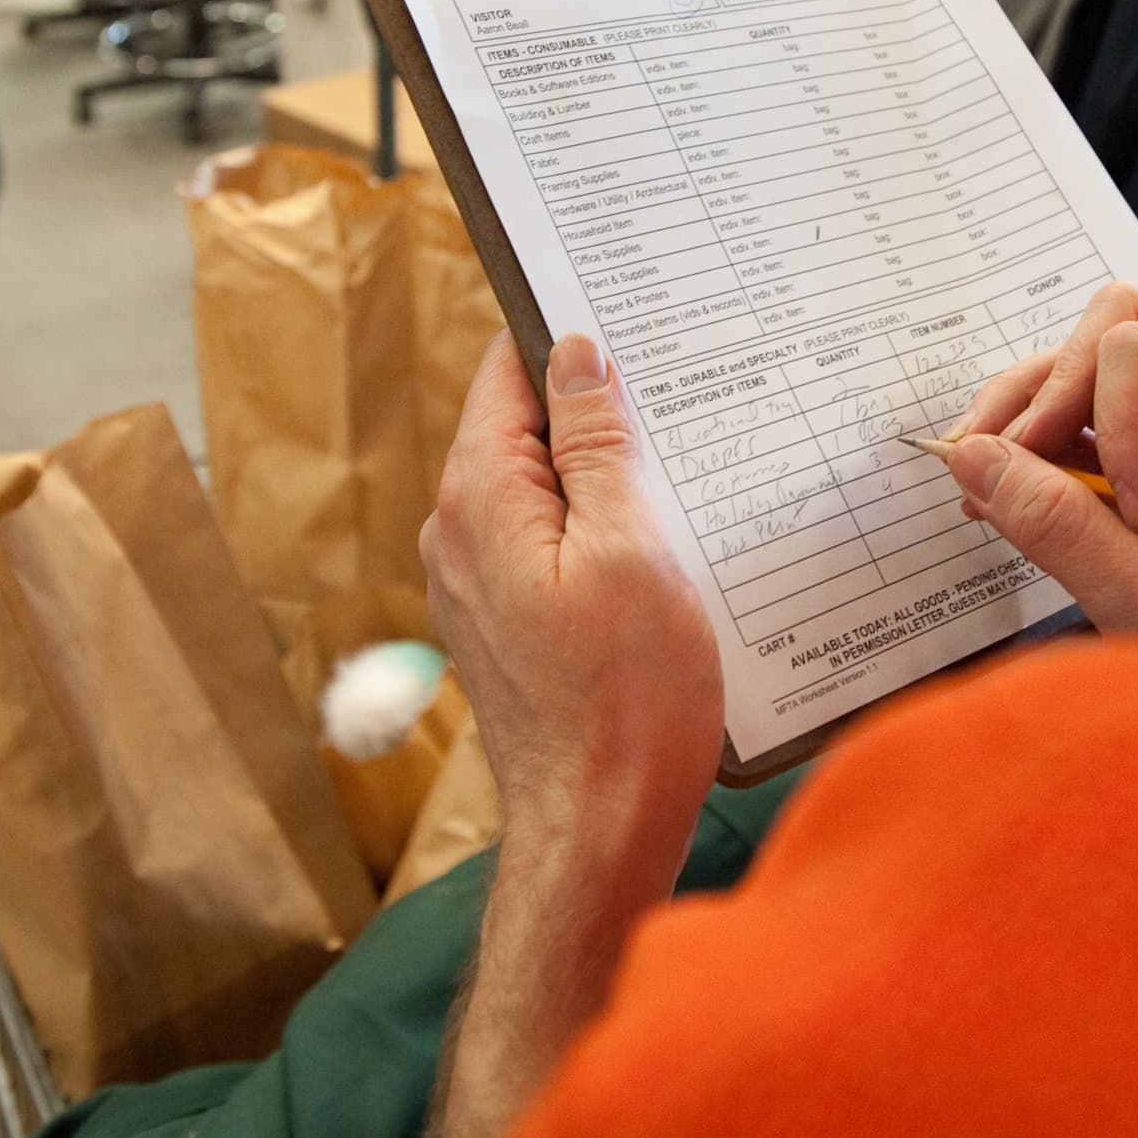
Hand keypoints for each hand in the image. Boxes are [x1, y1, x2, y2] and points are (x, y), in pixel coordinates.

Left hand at [420, 330, 722, 1137]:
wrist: (597, 826)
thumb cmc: (627, 700)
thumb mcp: (633, 548)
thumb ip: (598, 443)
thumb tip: (576, 354)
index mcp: (480, 497)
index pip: (507, 371)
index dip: (564, 334)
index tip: (626, 311)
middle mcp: (457, 531)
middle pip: (520, 424)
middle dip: (592, 400)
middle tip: (677, 384)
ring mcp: (473, 580)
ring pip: (537, 483)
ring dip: (601, 468)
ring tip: (680, 465)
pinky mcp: (501, 620)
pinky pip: (544, 537)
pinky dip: (594, 522)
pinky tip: (658, 538)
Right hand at [939, 284, 1137, 631]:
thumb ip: (1060, 525)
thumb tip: (970, 458)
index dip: (1116, 419)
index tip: (1132, 514)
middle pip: (1111, 328)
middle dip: (1044, 392)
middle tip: (1003, 463)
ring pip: (1076, 360)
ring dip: (1019, 413)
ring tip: (979, 477)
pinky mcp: (1131, 451)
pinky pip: (1064, 414)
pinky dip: (1021, 443)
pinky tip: (996, 490)